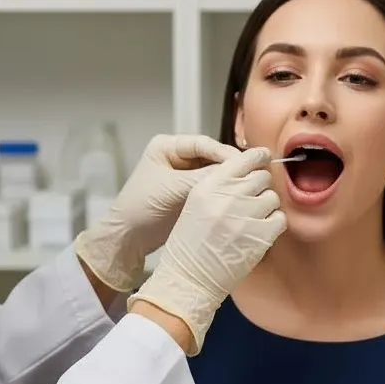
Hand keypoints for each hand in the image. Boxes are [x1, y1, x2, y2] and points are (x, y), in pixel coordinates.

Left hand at [74, 134, 239, 293]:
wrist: (129, 239)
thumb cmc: (142, 207)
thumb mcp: (174, 189)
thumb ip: (204, 178)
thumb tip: (237, 173)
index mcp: (168, 147)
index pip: (204, 144)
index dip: (226, 154)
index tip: (246, 164)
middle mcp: (178, 159)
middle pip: (213, 158)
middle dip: (232, 168)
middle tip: (256, 177)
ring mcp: (185, 179)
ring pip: (215, 176)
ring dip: (231, 183)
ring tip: (252, 189)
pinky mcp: (190, 197)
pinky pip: (212, 192)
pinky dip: (225, 196)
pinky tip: (241, 201)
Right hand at [128, 147, 285, 353]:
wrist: (189, 278)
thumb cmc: (190, 244)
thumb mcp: (195, 204)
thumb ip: (219, 186)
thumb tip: (248, 173)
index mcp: (209, 185)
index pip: (243, 159)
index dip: (257, 158)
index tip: (263, 159)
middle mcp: (228, 196)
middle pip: (261, 177)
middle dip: (260, 188)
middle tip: (253, 203)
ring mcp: (245, 215)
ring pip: (272, 197)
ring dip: (267, 207)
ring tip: (254, 221)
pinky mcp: (260, 235)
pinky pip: (280, 219)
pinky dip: (274, 224)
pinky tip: (261, 232)